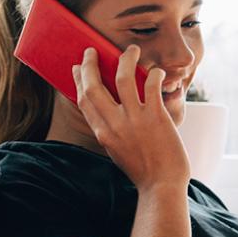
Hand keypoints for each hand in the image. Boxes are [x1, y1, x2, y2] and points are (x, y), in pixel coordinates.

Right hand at [71, 45, 189, 190]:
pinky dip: (154, 74)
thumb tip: (107, 112)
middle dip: (90, 64)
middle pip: (93, 86)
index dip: (78, 80)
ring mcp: (134, 119)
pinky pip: (151, 86)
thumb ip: (110, 130)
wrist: (161, 186)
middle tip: (92, 51)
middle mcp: (114, 124)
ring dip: (126, 59)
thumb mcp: (117, 150)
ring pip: (123, 77)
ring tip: (132, 50)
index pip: (83, 100)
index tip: (76, 67)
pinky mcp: (155, 117)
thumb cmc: (142, 171)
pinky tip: (157, 72)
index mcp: (102, 133)